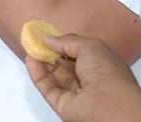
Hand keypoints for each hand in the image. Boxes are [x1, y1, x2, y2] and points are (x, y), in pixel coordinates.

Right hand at [25, 34, 140, 121]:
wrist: (108, 104)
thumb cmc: (109, 74)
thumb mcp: (89, 45)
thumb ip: (68, 40)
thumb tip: (50, 39)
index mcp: (103, 65)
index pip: (80, 53)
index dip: (64, 44)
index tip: (50, 36)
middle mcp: (91, 81)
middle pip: (65, 66)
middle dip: (51, 53)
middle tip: (37, 41)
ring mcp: (77, 94)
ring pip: (55, 77)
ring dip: (42, 62)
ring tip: (31, 48)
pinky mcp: (64, 105)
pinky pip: (47, 89)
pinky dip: (37, 75)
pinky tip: (31, 61)